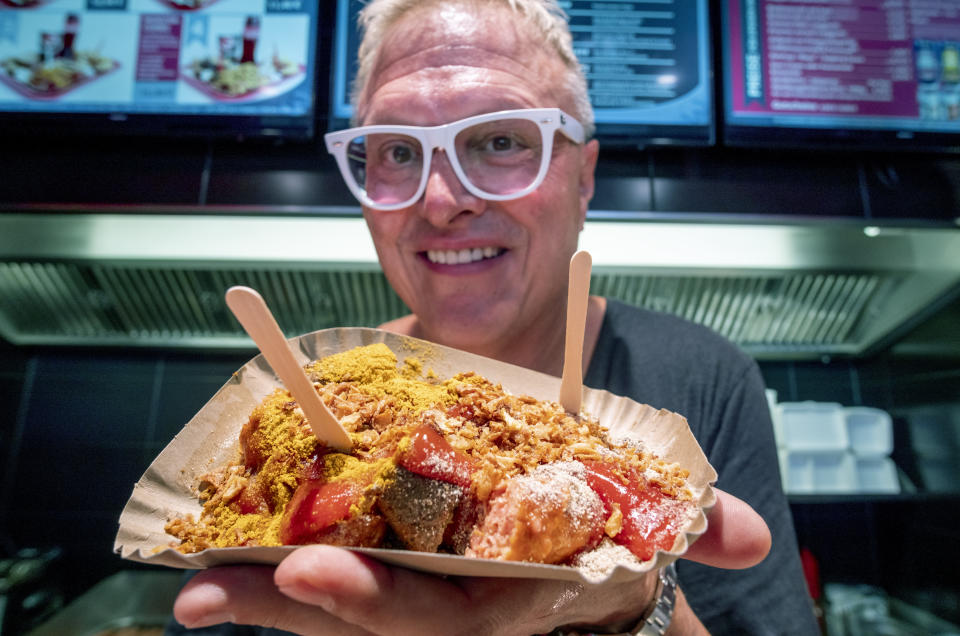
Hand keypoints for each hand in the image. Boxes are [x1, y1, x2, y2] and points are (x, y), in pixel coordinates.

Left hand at [172, 489, 769, 635]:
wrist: (586, 594)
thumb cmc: (608, 565)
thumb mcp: (654, 552)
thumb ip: (693, 535)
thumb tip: (748, 534)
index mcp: (510, 610)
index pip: (441, 619)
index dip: (378, 603)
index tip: (312, 570)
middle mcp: (456, 620)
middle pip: (367, 622)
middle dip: (292, 613)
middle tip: (208, 592)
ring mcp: (422, 611)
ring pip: (336, 617)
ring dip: (261, 604)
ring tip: (191, 588)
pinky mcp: (397, 590)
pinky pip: (329, 602)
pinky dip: (274, 591)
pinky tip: (217, 570)